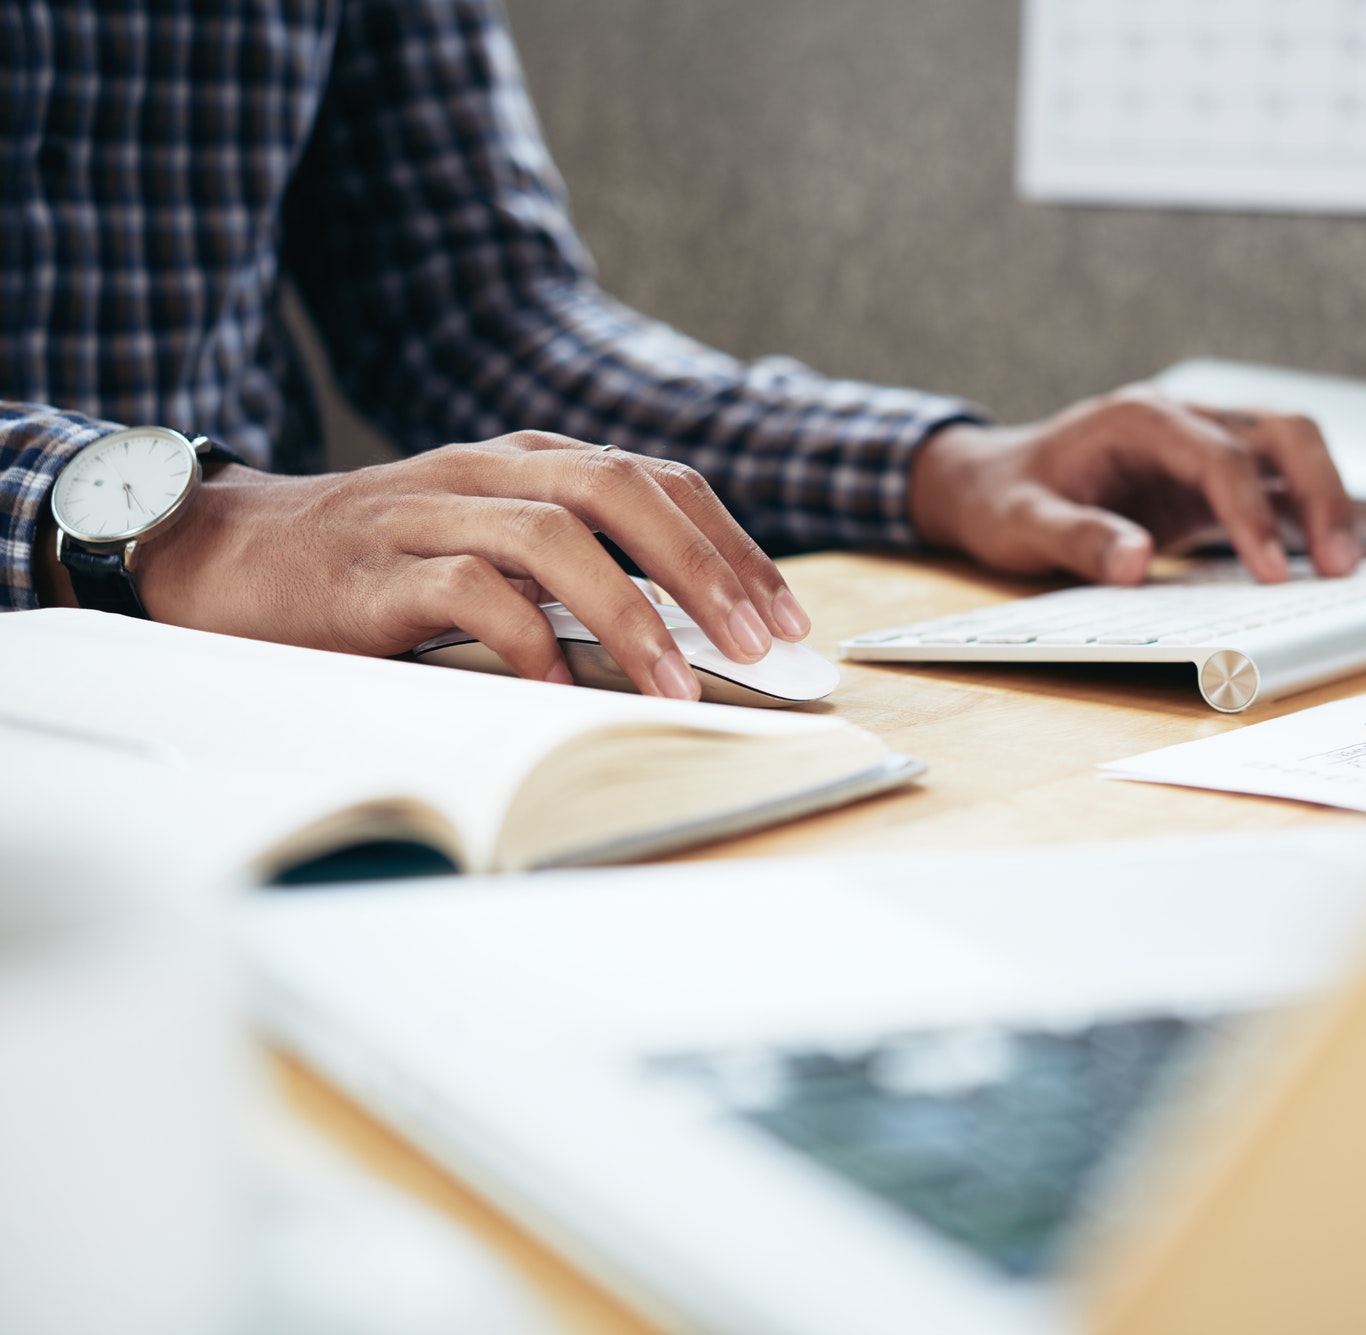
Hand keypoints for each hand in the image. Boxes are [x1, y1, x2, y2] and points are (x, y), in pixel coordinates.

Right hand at [114, 434, 812, 699]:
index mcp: (530, 461)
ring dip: (631, 613)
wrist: (233, 556)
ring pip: (554, 538)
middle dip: (704, 568)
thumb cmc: (382, 566)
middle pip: (621, 489)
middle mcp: (488, 470)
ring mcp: (430, 511)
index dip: (733, 543)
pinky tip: (562, 685)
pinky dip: (527, 639)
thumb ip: (574, 572)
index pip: (657, 480)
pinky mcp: (377, 568)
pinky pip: (469, 591)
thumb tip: (690, 637)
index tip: (786, 614)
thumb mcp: (492, 549)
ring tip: (680, 683)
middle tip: (760, 643)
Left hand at [908, 385, 1361, 585]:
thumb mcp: (1021, 524)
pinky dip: (1303, 517)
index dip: (1252, 513)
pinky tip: (1320, 563)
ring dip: (1325, 500)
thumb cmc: (1004, 497)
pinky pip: (1274, 486)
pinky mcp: (1208, 479)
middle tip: (1341, 564)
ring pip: (1291, 450)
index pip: (1220, 456)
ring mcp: (1201, 446)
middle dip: (1320, 492)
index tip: (1273, 572)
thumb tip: (1133, 562)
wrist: (990, 481)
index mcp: (1138, 418)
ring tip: (1344, 567)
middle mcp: (1181, 420)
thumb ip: (1075, 539)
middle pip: (1280, 433)